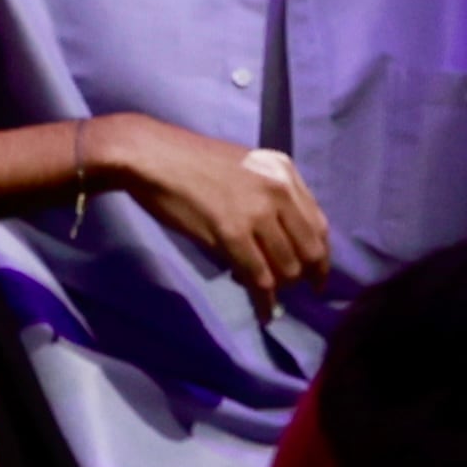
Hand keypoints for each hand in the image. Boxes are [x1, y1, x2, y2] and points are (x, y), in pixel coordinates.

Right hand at [90, 114, 332, 316]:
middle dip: (303, 277)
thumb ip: (269, 195)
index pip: (319, 225)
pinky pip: (259, 278)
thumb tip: (282, 240)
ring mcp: (256, 211)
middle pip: (309, 250)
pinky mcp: (231, 232)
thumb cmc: (187, 160)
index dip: (319, 257)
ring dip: (279, 288)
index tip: (314, 275)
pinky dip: (264, 301)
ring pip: (287, 268)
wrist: (147, 155)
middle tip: (290, 290)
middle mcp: (278, 189)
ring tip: (263, 292)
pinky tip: (263, 312)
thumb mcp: (243, 167)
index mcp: (283, 170)